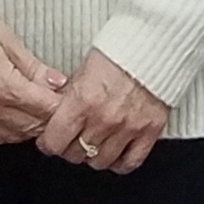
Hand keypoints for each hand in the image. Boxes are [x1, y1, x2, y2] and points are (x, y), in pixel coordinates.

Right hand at [0, 13, 65, 144]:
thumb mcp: (8, 41)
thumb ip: (34, 67)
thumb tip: (56, 82)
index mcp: (4, 86)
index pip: (44, 109)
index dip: (60, 106)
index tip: (65, 99)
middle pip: (30, 126)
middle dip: (47, 117)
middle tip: (53, 104)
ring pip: (10, 136)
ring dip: (27, 127)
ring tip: (34, 111)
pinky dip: (2, 133)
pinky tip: (9, 122)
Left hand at [35, 50, 171, 173]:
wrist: (154, 41)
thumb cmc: (119, 50)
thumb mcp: (83, 70)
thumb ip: (69, 97)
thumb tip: (55, 116)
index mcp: (83, 101)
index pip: (55, 142)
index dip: (48, 143)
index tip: (49, 140)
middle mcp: (104, 119)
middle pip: (76, 154)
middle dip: (70, 148)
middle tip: (72, 140)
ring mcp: (128, 127)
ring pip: (100, 162)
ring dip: (93, 155)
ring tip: (94, 143)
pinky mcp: (149, 130)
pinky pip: (130, 162)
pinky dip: (120, 162)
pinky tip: (115, 154)